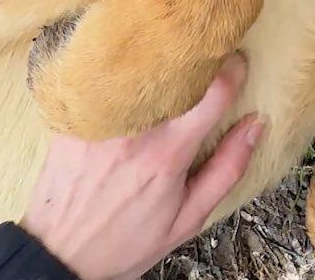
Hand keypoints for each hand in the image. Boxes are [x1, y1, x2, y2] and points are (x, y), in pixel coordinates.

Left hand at [22, 53, 260, 279]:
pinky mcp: (74, 117)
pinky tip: (126, 75)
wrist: (58, 256)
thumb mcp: (186, 220)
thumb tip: (256, 124)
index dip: (233, 69)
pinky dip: (120, 71)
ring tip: (165, 61)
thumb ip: (227, 169)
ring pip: (141, 68)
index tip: (235, 65)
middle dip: (196, 58)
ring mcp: (101, 120)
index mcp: (169, 153)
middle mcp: (136, 130)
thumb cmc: (126, 240)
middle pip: (178, 69)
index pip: (215, 90)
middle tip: (201, 57)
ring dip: (159, 60)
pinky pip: (103, 78)